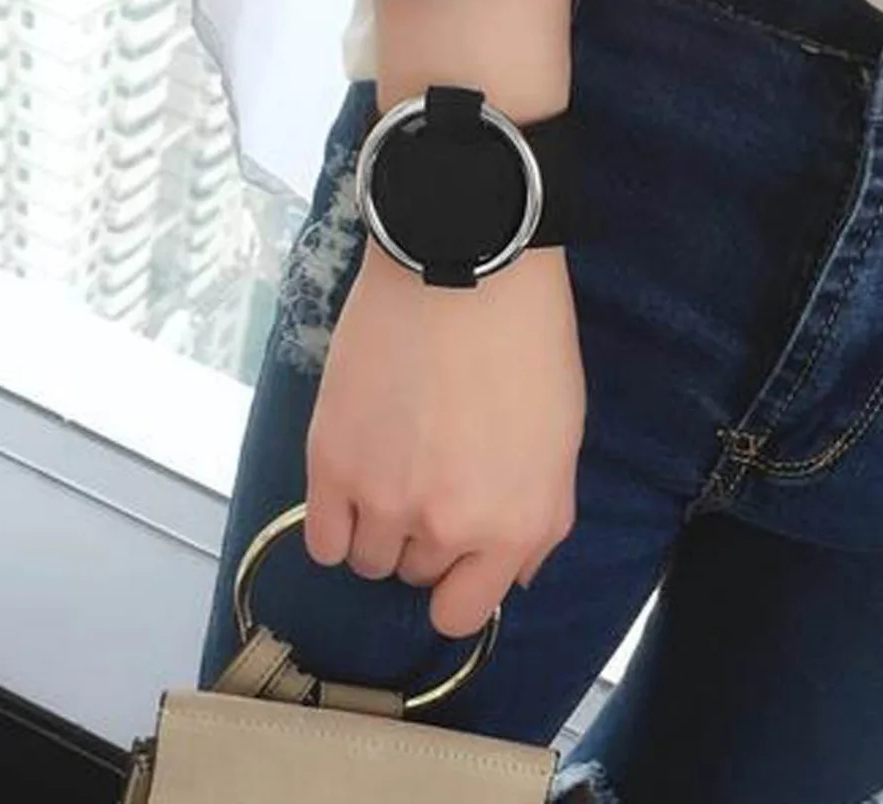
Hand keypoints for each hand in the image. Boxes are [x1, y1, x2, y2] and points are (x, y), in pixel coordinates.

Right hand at [305, 236, 585, 637]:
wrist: (464, 269)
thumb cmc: (527, 344)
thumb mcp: (561, 442)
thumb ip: (540, 521)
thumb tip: (507, 573)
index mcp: (516, 526)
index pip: (463, 612)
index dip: (458, 583)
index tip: (453, 554)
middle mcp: (449, 528)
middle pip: (414, 575)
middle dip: (424, 537)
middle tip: (428, 474)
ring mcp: (384, 499)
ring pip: (367, 560)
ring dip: (378, 526)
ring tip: (389, 464)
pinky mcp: (331, 463)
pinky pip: (321, 541)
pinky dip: (335, 523)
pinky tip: (350, 483)